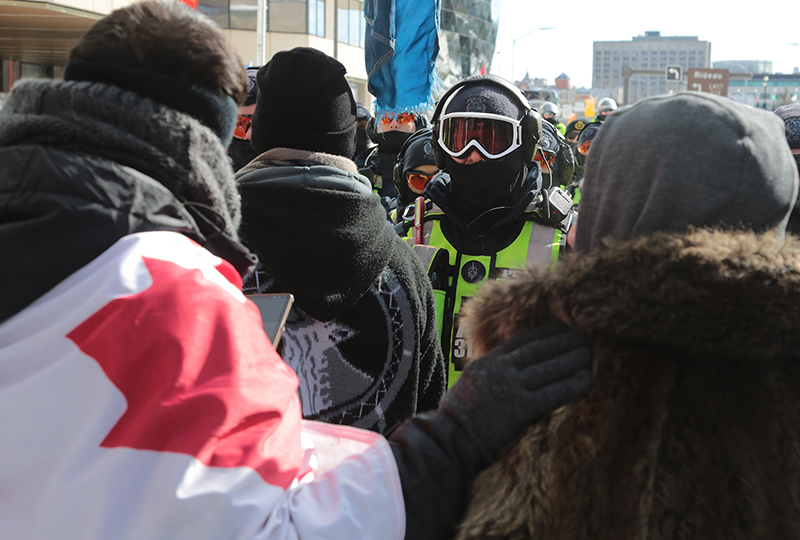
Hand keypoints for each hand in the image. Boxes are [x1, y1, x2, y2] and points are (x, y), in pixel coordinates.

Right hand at [439, 322, 592, 460]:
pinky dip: (573, 385)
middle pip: (540, 350)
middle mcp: (501, 369)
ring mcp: (511, 387)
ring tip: (590, 356)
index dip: (548, 334)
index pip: (524, 341)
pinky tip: (587, 381)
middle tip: (586, 338)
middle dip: (565, 342)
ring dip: (574, 360)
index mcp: (489, 360)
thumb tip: (513, 363)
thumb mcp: (473, 378)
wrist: (451, 437)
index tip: (565, 330)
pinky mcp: (520, 409)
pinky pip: (553, 393)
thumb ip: (493, 367)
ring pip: (550, 368)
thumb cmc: (461, 413)